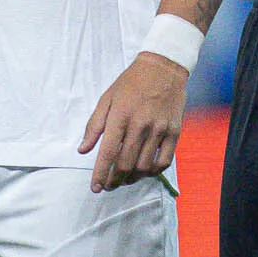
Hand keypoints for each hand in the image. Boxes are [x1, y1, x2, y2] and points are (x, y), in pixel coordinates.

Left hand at [80, 51, 187, 192]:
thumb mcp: (107, 99)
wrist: (163, 68)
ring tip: (124, 179)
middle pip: (126, 164)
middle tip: (109, 185)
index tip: (96, 188)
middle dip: (114, 180)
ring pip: (144, 166)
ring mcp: (159, 129)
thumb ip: (94, 125)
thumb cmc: (131, 83)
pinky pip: (164, 161)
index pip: (108, 153)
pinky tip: (145, 171)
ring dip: (132, 178)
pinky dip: (153, 172)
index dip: (100, 174)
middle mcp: (140, 125)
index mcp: (120, 116)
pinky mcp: (174, 132)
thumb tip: (83, 150)